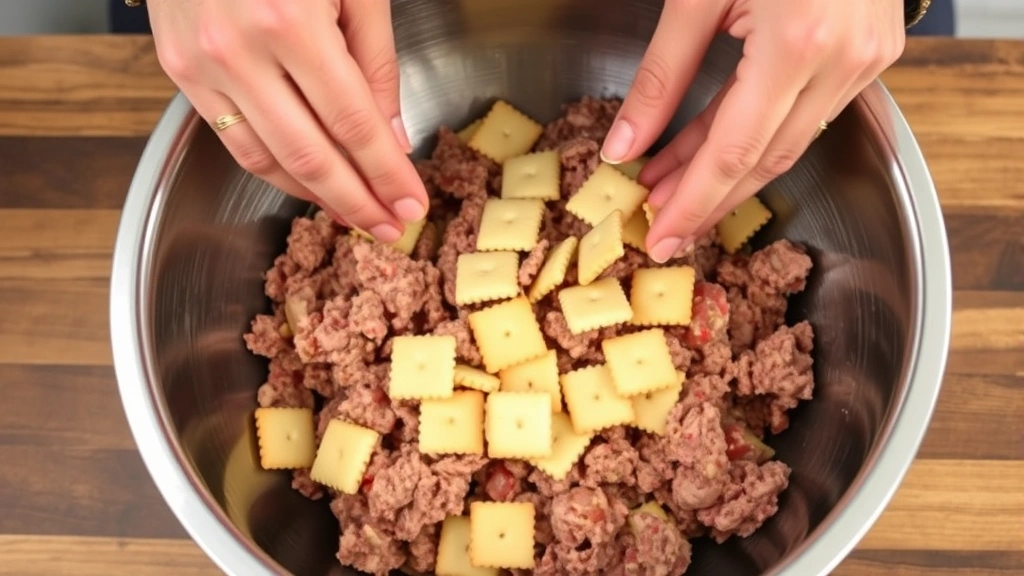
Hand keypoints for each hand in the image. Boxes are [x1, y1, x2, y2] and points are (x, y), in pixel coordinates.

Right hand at [147, 0, 427, 242]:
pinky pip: (232, 137)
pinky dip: (274, 168)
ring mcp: (201, 62)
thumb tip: (392, 137)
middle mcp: (239, 49)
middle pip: (310, 154)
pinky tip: (307, 182)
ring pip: (265, 157)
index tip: (412, 203)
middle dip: (357, 200)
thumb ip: (375, 63)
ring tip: (354, 214)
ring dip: (315, 195)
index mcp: (291, 21)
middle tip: (390, 226)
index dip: (385, 172)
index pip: (352, 123)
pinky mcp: (178, 69)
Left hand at [602, 0, 906, 261]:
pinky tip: (711, 148)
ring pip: (788, 142)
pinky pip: (807, 115)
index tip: (660, 234)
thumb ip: (660, 75)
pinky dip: (756, 136)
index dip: (694, 201)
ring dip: (726, 170)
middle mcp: (843, 58)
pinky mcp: (872, 52)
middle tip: (662, 225)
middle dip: (708, 198)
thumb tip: (626, 143)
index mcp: (798, 41)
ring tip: (671, 185)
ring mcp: (866, 58)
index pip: (735, 151)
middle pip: (765, 160)